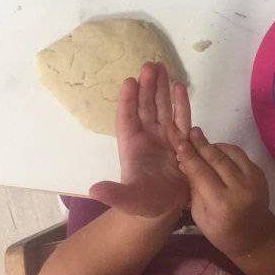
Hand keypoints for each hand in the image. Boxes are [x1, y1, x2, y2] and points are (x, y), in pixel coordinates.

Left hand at [89, 64, 191, 218]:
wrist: (165, 209)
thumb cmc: (144, 203)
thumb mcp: (128, 200)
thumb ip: (114, 194)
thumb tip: (93, 190)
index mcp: (131, 146)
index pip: (128, 119)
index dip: (128, 101)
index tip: (129, 81)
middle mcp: (147, 136)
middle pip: (146, 107)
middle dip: (147, 86)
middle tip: (149, 65)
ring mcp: (165, 136)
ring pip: (162, 107)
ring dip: (161, 88)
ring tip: (161, 66)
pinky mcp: (182, 141)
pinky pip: (181, 118)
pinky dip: (181, 103)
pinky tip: (180, 86)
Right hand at [176, 128, 274, 257]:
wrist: (255, 235)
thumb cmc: (222, 231)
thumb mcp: (200, 216)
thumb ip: (194, 189)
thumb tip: (185, 163)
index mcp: (221, 204)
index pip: (201, 174)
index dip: (190, 157)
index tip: (180, 143)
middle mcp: (239, 189)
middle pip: (216, 160)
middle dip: (201, 144)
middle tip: (190, 132)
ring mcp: (253, 179)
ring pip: (230, 153)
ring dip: (214, 144)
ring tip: (200, 138)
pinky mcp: (259, 173)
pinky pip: (240, 155)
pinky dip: (226, 149)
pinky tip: (215, 149)